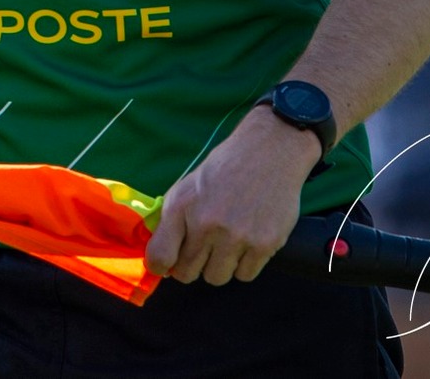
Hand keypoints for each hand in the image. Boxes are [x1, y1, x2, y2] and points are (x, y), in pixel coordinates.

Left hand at [144, 108, 322, 285]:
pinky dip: (244, 264)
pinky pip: (245, 275)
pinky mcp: (264, 244)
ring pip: (217, 278)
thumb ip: (170, 222)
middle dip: (192, 265)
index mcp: (182, 208)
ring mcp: (237, 237)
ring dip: (220, 265)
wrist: (269, 152)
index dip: (161, 266)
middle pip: (189, 274)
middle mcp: (207, 224)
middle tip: (204, 248)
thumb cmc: (225, 170)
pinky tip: (247, 241)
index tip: (168, 265)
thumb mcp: (186, 187)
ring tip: (228, 242)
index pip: (160, 257)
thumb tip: (161, 261)